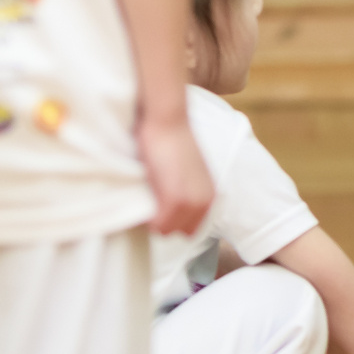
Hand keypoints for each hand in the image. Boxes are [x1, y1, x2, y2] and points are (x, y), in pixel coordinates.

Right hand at [138, 113, 214, 234]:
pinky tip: (143, 193)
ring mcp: (191, 202)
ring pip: (166, 231)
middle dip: (163, 221)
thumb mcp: (186, 170)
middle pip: (179, 232)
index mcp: (210, 195)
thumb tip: (166, 205)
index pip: (191, 228)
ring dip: (153, 218)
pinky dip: (146, 216)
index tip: (159, 203)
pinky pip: (157, 226)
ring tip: (146, 194)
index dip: (172, 219)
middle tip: (150, 198)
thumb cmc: (172, 141)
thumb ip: (184, 190)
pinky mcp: (175, 200)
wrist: (167, 120)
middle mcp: (205, 201)